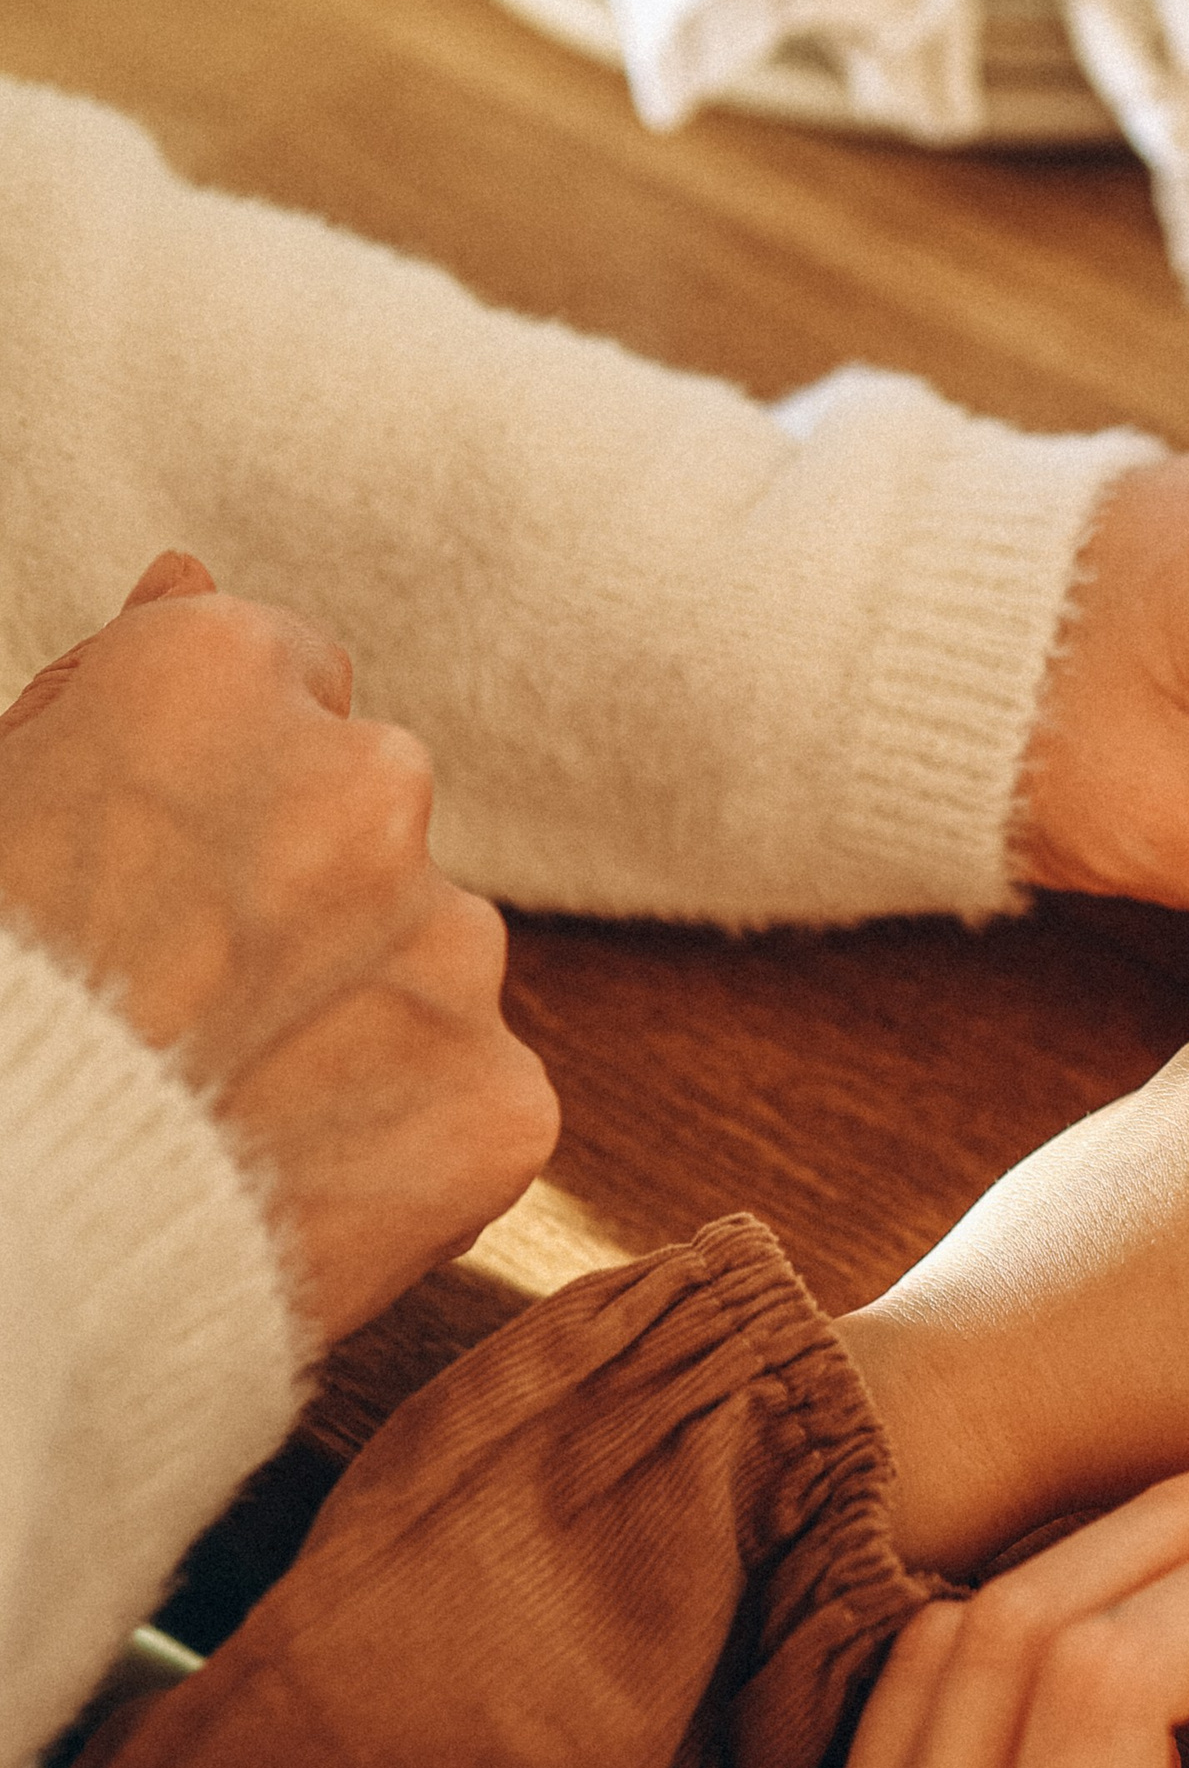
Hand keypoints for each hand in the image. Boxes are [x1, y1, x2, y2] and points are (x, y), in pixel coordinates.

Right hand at [0, 554, 557, 1341]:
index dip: (204, 786)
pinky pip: (471, 1100)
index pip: (280, 678)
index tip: (148, 869)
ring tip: (216, 1109)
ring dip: (353, 1013)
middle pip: (363, 815)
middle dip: (294, 889)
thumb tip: (190, 579)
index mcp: (218, 678)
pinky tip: (287, 1188)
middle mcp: (369, 782)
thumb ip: (106, 689)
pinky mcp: (504, 1099)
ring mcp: (449, 944)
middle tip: (175, 1002)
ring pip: (425, 956)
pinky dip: (398, 1144)